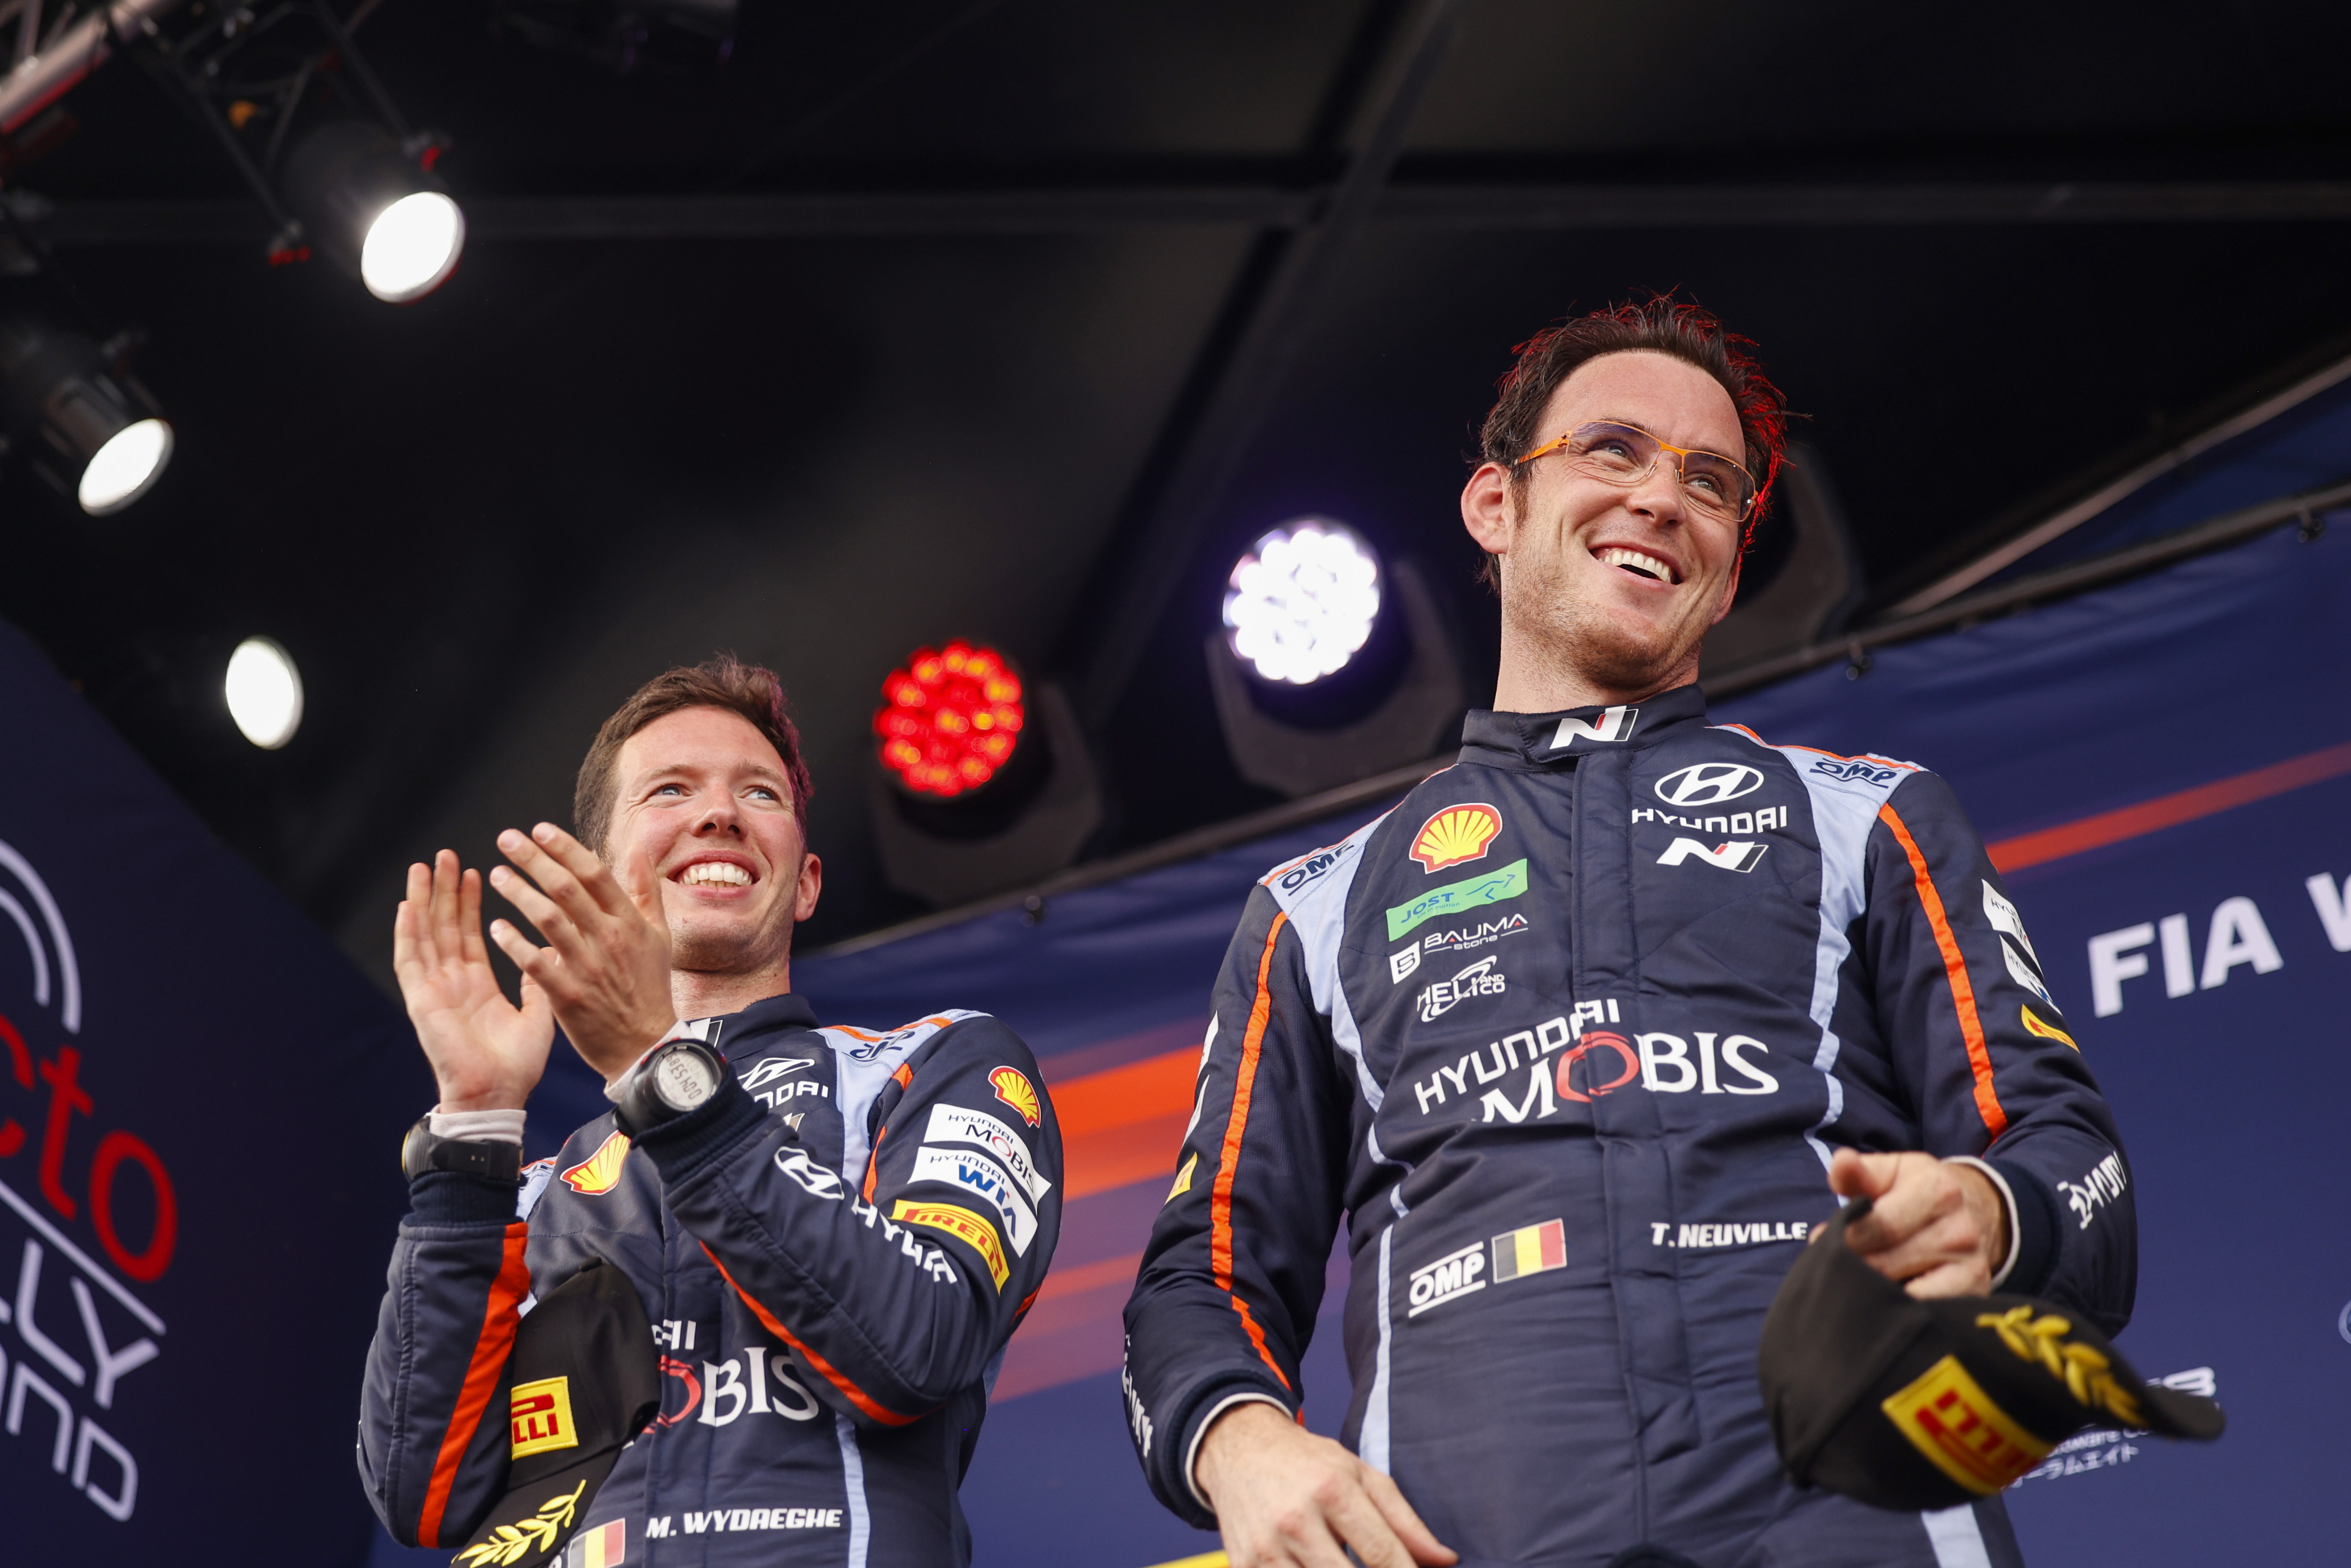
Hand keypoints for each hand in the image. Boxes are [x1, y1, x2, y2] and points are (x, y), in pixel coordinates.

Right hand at [392, 850, 554, 1111]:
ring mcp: (434, 991)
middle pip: (444, 927)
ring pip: (424, 936)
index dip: (469, 903)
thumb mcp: (536, 1014)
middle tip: (446, 855)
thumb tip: (542, 951)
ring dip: (423, 901)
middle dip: (444, 891)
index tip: (476, 872)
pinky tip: (407, 906)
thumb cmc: (517, 1065)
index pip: (469, 934)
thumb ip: (535, 982)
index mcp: (476, 985)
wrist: (499, 1096)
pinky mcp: (422, 1002)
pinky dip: (408, 934)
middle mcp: (452, 983)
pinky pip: (411, 962)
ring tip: (424, 867)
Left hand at [485, 822, 677, 1082]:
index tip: (539, 829)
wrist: (646, 1048)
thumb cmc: (649, 988)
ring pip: (548, 920)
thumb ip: (646, 891)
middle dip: (534, 859)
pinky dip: (514, 944)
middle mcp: (609, 939)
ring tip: (495, 875)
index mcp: (628, 922)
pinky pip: (536, 964)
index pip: (594, 873)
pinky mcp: (569, 996)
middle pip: (567, 888)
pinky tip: (495, 928)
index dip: (565, 848)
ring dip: (519, 893)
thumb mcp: (658, 936)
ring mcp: (589, 968)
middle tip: (507, 839)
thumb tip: (639, 850)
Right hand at [1194, 1401, 1455, 1567]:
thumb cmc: (1308, 1463)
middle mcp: (1296, 1520)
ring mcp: (1265, 1548)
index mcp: (1332, 1490)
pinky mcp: (1243, 1566)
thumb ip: (1405, 1522)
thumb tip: (1445, 1561)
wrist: (1238, 1450)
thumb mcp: (1361, 1475)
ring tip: (1345, 1565)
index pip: (1382, 1555)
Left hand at [1827, 1149, 2007, 1297]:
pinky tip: (1883, 1304)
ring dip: (1873, 1294)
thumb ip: (1859, 1171)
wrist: (1972, 1211)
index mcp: (1937, 1190)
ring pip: (1905, 1292)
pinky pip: (1928, 1309)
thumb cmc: (1917, 1192)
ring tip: (1853, 1288)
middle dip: (1853, 1268)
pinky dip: (1901, 1310)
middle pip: (1887, 1262)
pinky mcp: (1975, 1291)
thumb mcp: (1890, 1172)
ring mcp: (1970, 1263)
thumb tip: (1841, 1162)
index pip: (1881, 1224)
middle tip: (1830, 1270)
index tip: (1821, 1242)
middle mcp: (1959, 1228)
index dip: (1844, 1238)